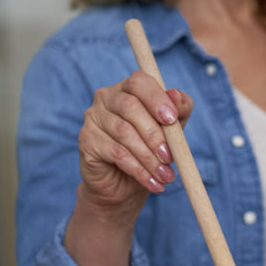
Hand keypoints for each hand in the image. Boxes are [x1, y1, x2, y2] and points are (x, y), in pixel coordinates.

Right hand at [78, 70, 192, 214]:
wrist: (126, 184)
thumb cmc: (151, 150)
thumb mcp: (172, 131)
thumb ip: (179, 111)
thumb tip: (177, 95)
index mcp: (129, 89)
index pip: (139, 81)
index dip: (157, 98)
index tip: (172, 119)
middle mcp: (106, 98)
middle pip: (131, 107)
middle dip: (155, 135)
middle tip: (170, 158)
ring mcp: (93, 117)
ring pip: (124, 133)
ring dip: (149, 158)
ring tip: (166, 176)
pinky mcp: (86, 140)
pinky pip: (116, 153)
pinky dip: (139, 170)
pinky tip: (152, 183)